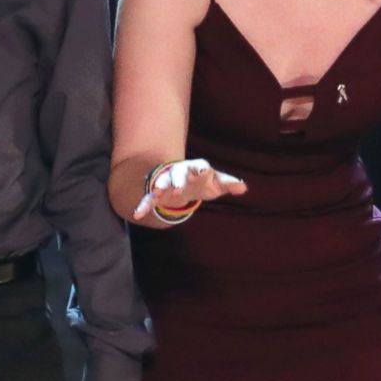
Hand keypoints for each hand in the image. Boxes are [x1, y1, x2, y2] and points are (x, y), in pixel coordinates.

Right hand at [129, 159, 246, 228]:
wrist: (181, 182)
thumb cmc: (202, 182)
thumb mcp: (216, 183)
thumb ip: (228, 184)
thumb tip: (243, 187)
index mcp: (196, 168)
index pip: (199, 166)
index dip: (201, 169)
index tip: (203, 172)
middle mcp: (179, 172)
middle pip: (178, 173)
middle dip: (178, 180)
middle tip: (179, 189)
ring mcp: (166, 182)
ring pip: (162, 182)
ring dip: (159, 186)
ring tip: (156, 193)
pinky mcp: (156, 194)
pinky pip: (148, 198)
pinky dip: (143, 205)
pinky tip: (137, 214)